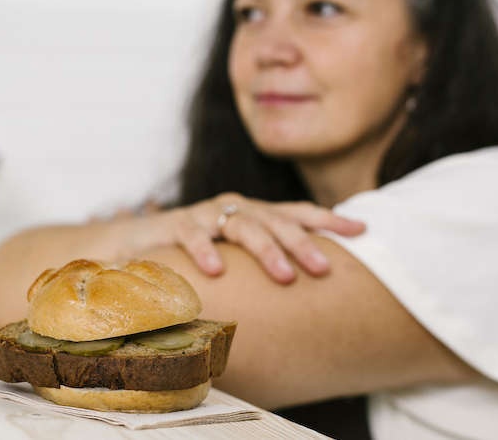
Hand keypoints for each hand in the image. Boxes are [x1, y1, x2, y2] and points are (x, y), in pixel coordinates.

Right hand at [138, 193, 364, 283]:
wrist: (136, 242)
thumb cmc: (196, 254)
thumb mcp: (235, 255)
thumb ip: (265, 263)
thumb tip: (311, 288)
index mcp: (255, 215)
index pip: (298, 213)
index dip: (329, 220)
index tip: (362, 230)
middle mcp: (235, 209)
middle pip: (277, 221)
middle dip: (303, 244)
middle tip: (324, 269)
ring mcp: (206, 214)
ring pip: (243, 225)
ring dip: (267, 250)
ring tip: (285, 276)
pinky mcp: (175, 224)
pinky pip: (193, 235)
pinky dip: (205, 250)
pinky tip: (217, 270)